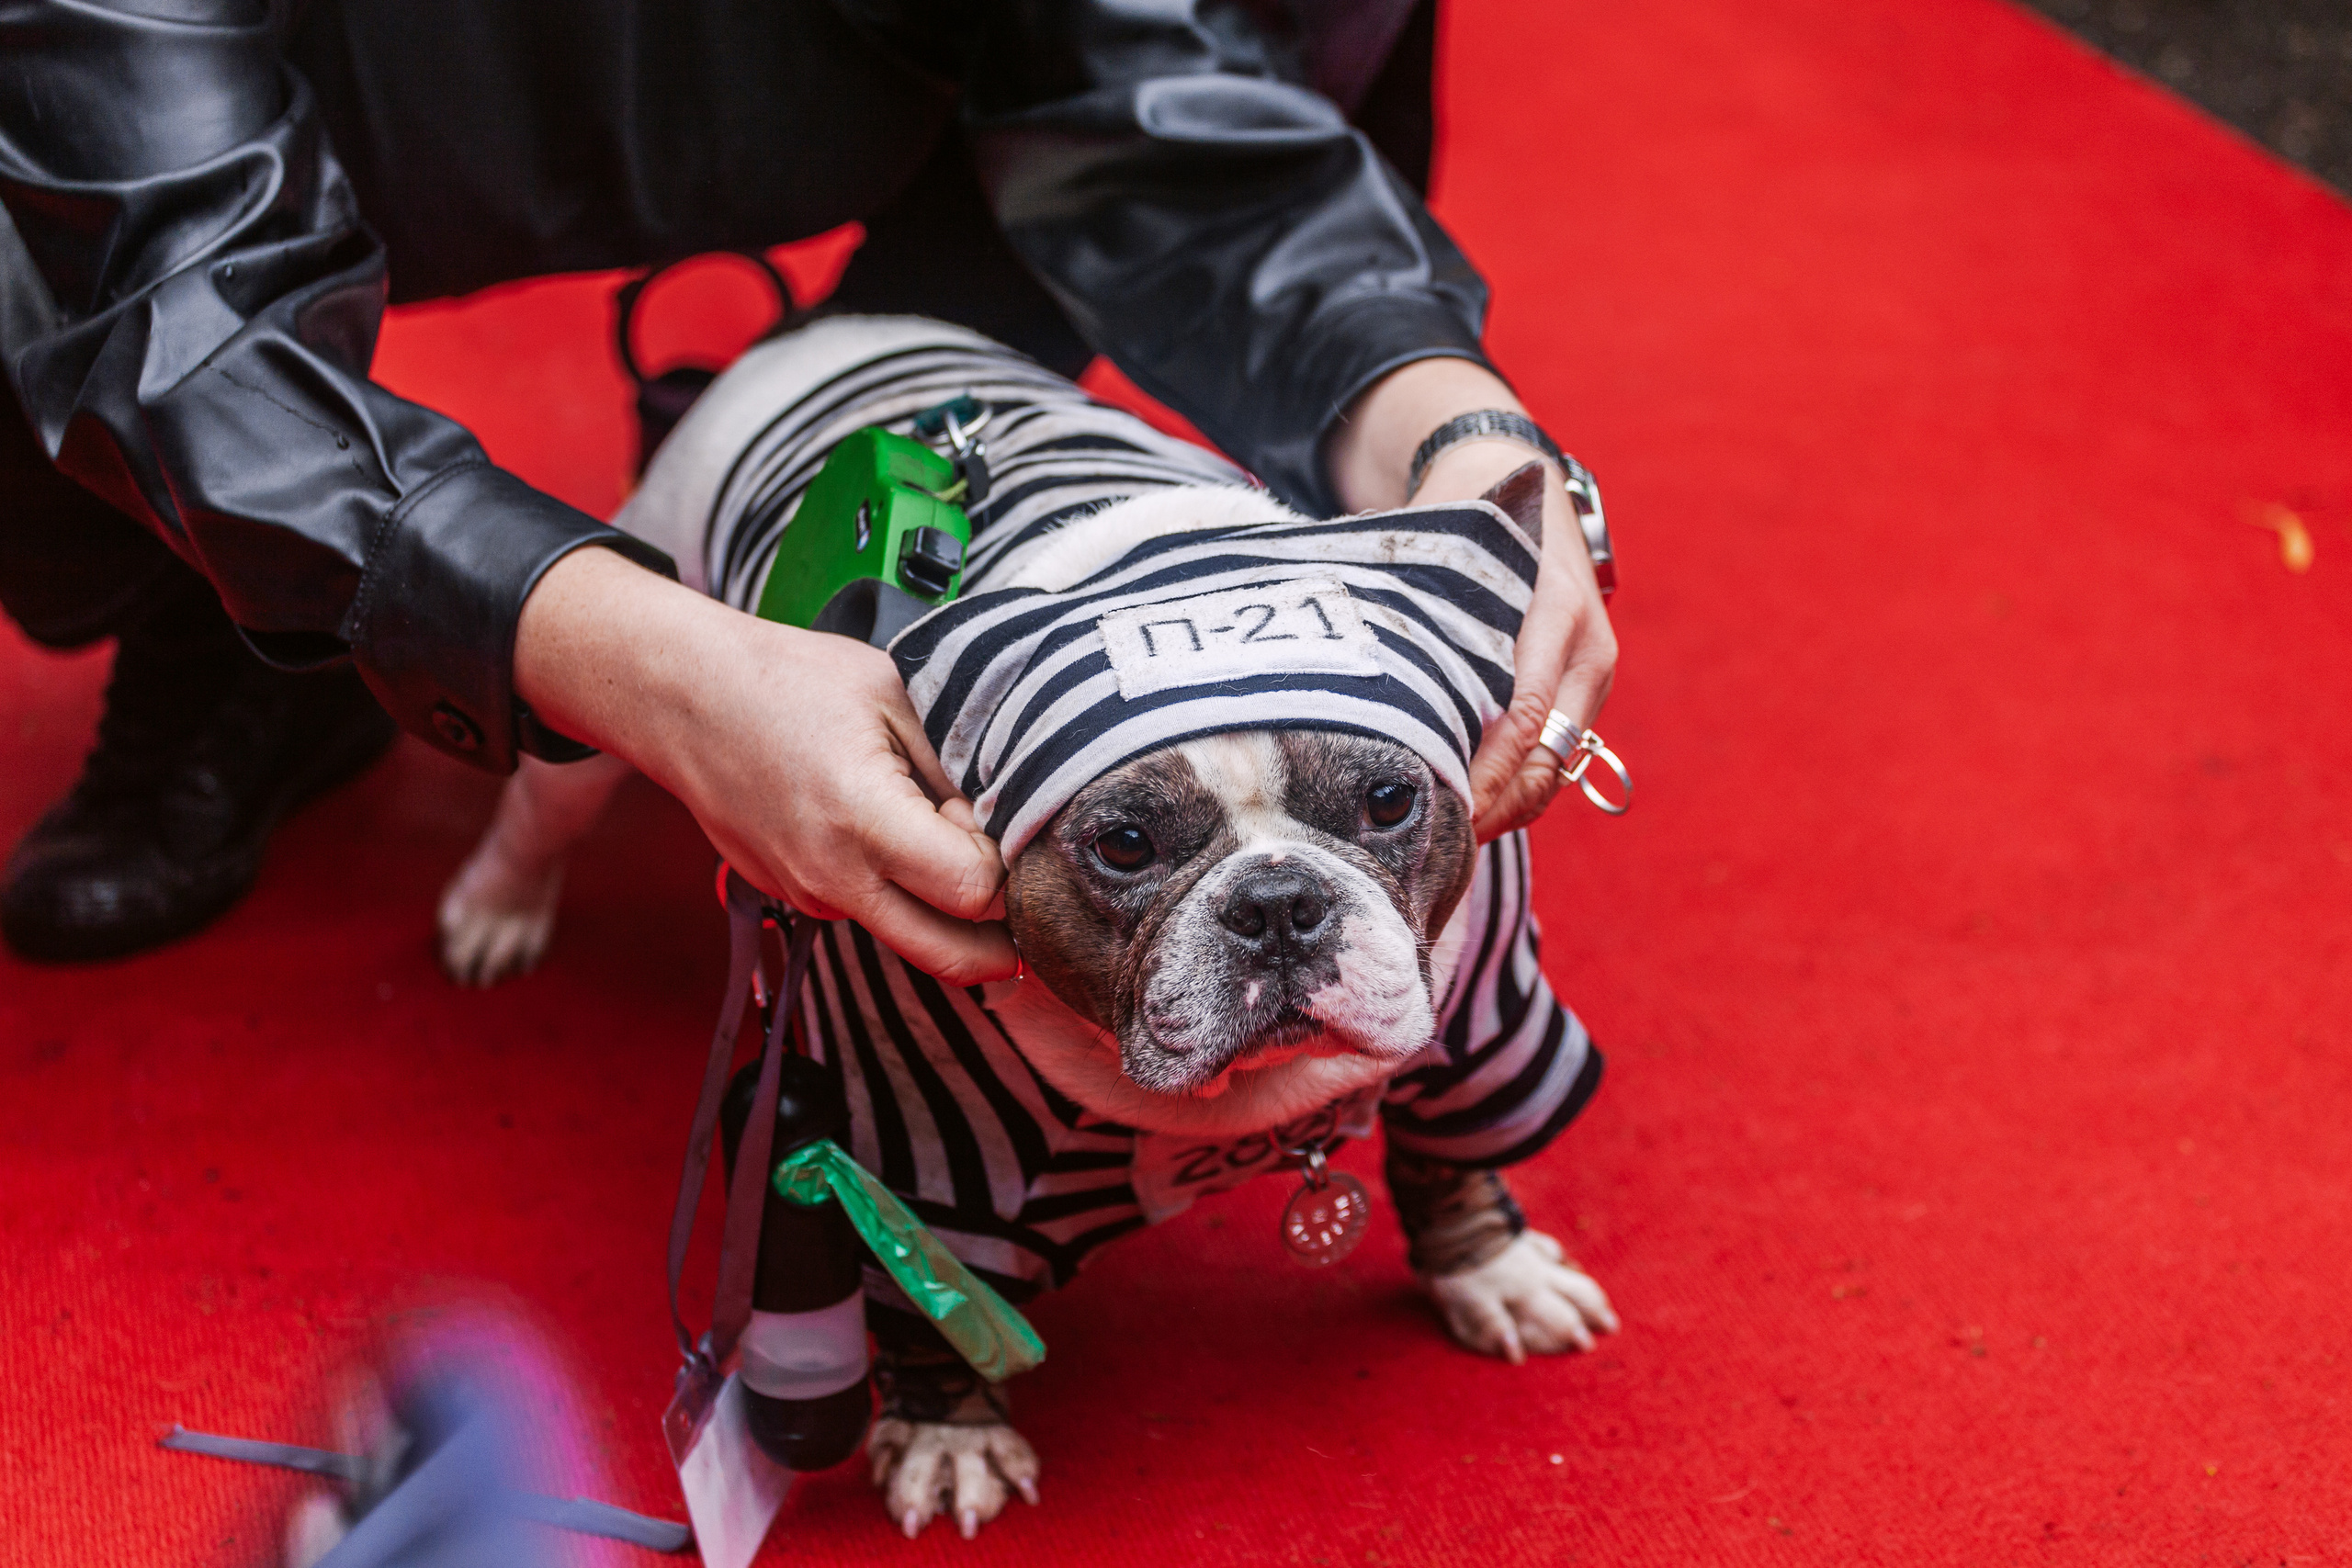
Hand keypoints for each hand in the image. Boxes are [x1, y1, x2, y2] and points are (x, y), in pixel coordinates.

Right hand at [513, 548, 1015, 983]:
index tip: (1006, 830)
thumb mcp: (893, 695)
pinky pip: (867, 912)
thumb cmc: (786, 681)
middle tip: (1030, 914)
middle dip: (999, 945)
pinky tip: (890, 834)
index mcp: (864, 819)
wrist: (682, 697)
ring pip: (907, 935)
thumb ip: (954, 766)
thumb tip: (1000, 823)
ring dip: (943, 911)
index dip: (1006, 868)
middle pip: (948, 956)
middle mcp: (834, 876)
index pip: (973, 892)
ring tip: (945, 840)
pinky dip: (896, 890)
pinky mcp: (793, 897)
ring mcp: (808, 894)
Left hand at [1326, 360, 1617, 841]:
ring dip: (1509, 808)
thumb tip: (1348, 667)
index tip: (1444, 810)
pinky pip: (1554, 752)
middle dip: (1499, 808)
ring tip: (1452, 840)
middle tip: (1443, 844)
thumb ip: (1416, 605)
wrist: (1516, 471)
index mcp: (1557, 612)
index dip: (1485, 773)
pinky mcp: (1579, 687)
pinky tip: (1468, 809)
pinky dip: (1515, 786)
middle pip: (1549, 758)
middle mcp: (1585, 648)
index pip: (1526, 717)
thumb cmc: (1468, 509)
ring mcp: (1589, 671)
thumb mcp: (1445, 545)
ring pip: (1557, 766)